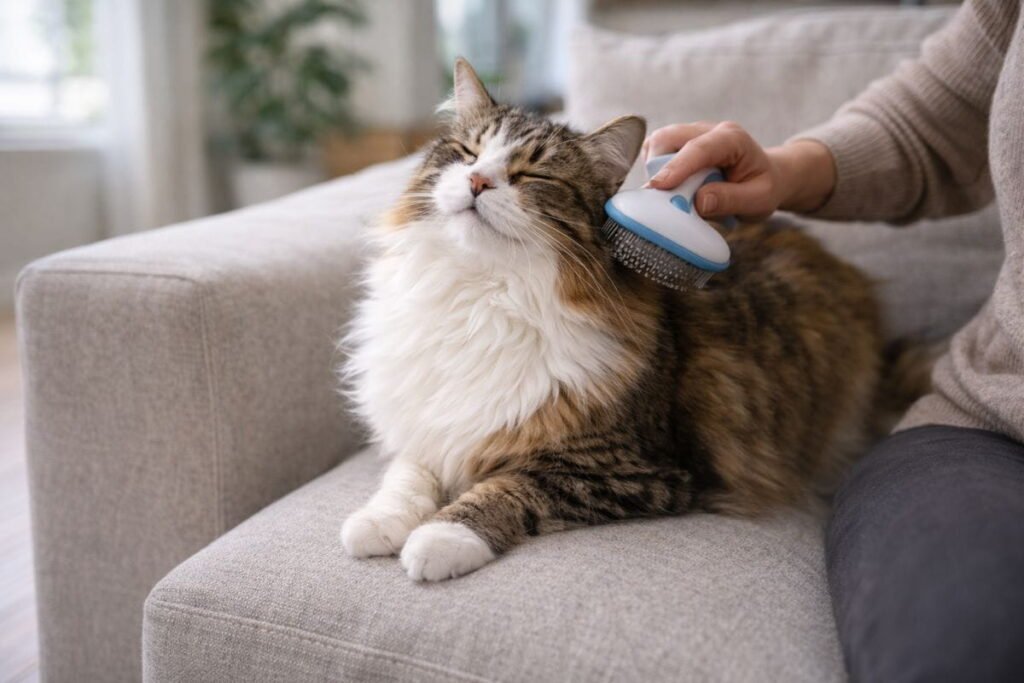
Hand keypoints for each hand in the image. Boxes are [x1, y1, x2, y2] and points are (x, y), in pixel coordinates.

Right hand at [642, 121, 835, 220]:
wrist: (767, 176)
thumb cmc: (764, 187)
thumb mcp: (759, 200)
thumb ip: (731, 200)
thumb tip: (699, 201)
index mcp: (732, 139)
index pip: (700, 148)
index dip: (677, 166)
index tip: (658, 186)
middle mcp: (709, 130)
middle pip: (668, 138)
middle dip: (657, 166)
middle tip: (661, 197)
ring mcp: (692, 134)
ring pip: (657, 143)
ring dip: (654, 169)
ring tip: (669, 193)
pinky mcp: (680, 144)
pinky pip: (656, 152)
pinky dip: (655, 169)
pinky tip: (670, 186)